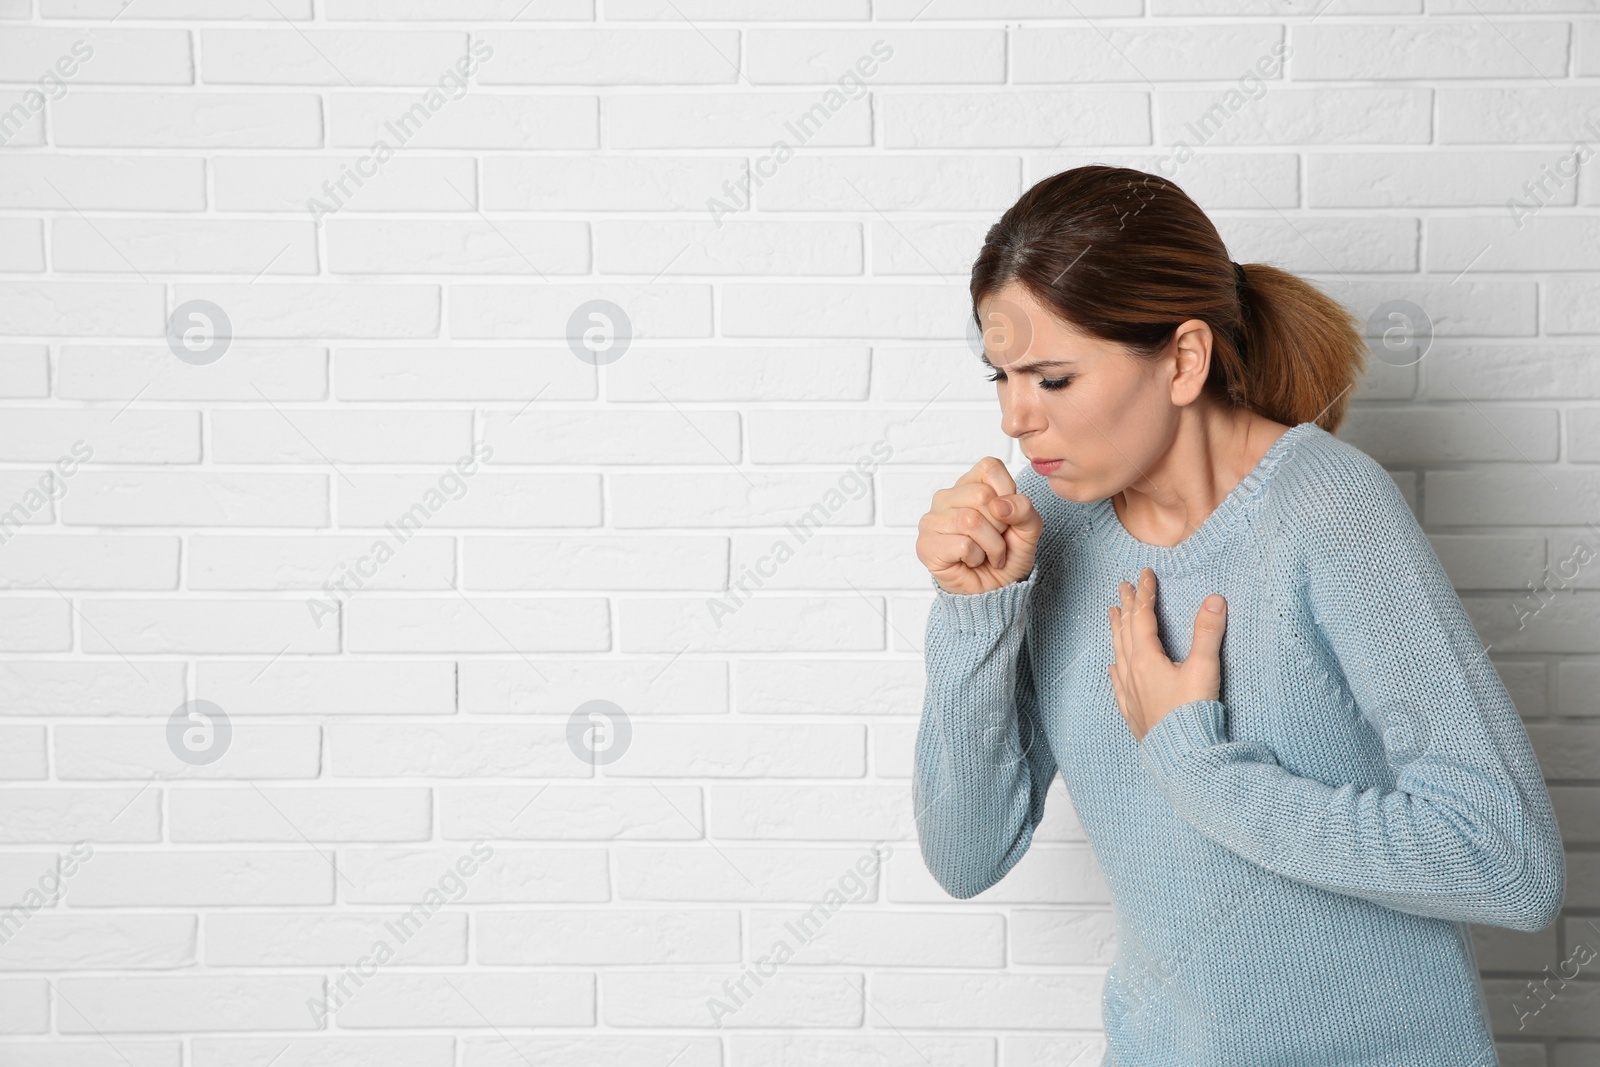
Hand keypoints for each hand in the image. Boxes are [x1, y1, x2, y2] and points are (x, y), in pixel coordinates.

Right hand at [917, 457, 1042, 594]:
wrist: (994, 592)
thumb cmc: (1008, 556)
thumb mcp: (1028, 529)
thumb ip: (1024, 509)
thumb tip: (1000, 505)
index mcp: (969, 484)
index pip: (989, 467)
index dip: (1008, 492)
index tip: (1008, 517)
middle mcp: (946, 497)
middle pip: (983, 495)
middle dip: (1001, 526)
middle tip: (997, 542)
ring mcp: (932, 520)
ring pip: (971, 521)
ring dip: (991, 546)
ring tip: (988, 555)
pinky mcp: (926, 544)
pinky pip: (962, 544)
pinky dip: (976, 558)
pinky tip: (970, 562)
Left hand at [1107, 566, 1226, 740]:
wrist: (1182, 755)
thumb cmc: (1193, 712)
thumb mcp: (1204, 668)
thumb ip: (1208, 632)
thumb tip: (1214, 599)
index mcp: (1147, 659)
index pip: (1143, 618)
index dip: (1144, 594)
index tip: (1144, 574)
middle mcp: (1132, 673)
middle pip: (1126, 632)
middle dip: (1127, 607)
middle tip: (1122, 586)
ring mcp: (1130, 693)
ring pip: (1119, 653)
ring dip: (1117, 631)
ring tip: (1113, 615)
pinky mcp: (1133, 712)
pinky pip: (1118, 683)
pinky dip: (1116, 668)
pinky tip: (1113, 667)